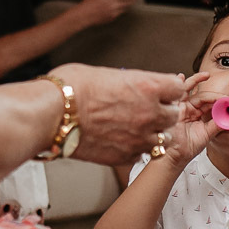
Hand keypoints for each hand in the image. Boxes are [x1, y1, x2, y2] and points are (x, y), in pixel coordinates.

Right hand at [51, 63, 185, 165]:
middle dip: (163, 112)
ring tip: (135, 127)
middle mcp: (149, 113)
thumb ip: (127, 82)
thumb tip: (129, 85)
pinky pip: (141, 153)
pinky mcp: (125, 155)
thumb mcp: (105, 73)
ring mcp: (139, 137)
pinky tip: (122, 140)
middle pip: (174, 115)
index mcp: (147, 86)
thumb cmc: (70, 88)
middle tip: (147, 109)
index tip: (161, 91)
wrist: (51, 114)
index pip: (177, 89)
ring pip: (162, 138)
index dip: (168, 90)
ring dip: (152, 132)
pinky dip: (135, 148)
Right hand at [75, 0, 135, 26]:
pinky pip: (120, 13)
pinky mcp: (112, 19)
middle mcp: (115, 6)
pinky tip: (116, 6)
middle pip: (131, 2)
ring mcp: (115, 14)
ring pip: (126, 8)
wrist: (84, 15)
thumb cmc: (90, 2)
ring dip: (127, 3)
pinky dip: (120, 9)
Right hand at [159, 72, 220, 166]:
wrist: (175, 156)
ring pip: (189, 90)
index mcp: (197, 115)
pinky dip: (178, 84)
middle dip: (215, 95)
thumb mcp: (207, 134)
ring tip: (206, 75)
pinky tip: (181, 77)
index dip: (222, 102)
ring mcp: (180, 107)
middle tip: (227, 96)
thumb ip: (218, 124)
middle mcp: (189, 109)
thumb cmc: (187, 148)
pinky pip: (175, 93)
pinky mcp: (172, 108)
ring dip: (196, 80)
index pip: (211, 104)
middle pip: (203, 96)